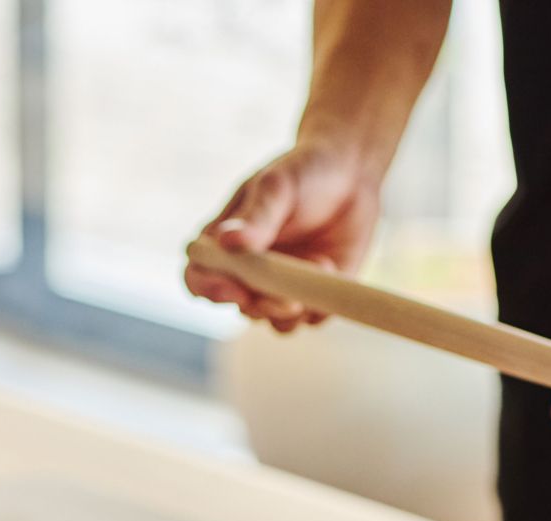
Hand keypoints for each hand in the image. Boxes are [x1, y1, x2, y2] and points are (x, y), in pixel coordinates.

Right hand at [185, 139, 381, 331]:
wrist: (352, 170)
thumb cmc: (303, 171)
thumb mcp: (276, 187)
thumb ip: (255, 218)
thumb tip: (227, 243)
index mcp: (223, 244)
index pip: (198, 277)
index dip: (211, 289)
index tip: (236, 290)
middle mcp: (247, 272)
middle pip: (241, 306)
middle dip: (263, 306)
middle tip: (289, 299)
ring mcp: (279, 286)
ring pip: (274, 320)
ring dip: (293, 310)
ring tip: (318, 269)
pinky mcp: (314, 294)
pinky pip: (312, 318)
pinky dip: (322, 301)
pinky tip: (332, 265)